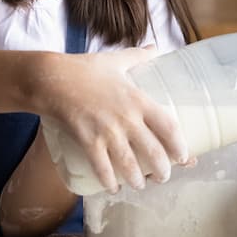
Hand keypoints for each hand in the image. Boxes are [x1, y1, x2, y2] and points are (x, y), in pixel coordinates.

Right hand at [33, 46, 187, 192]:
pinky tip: (113, 189)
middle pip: (153, 151)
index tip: (184, 156)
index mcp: (138, 99)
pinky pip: (102, 168)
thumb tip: (156, 47)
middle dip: (162, 170)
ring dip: (137, 180)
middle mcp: (126, 118)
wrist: (52, 78)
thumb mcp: (117, 60)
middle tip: (164, 177)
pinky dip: (109, 182)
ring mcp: (107, 131)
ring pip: (129, 164)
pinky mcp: (87, 141)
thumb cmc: (85, 69)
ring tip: (140, 185)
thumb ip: (138, 56)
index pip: (168, 126)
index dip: (179, 144)